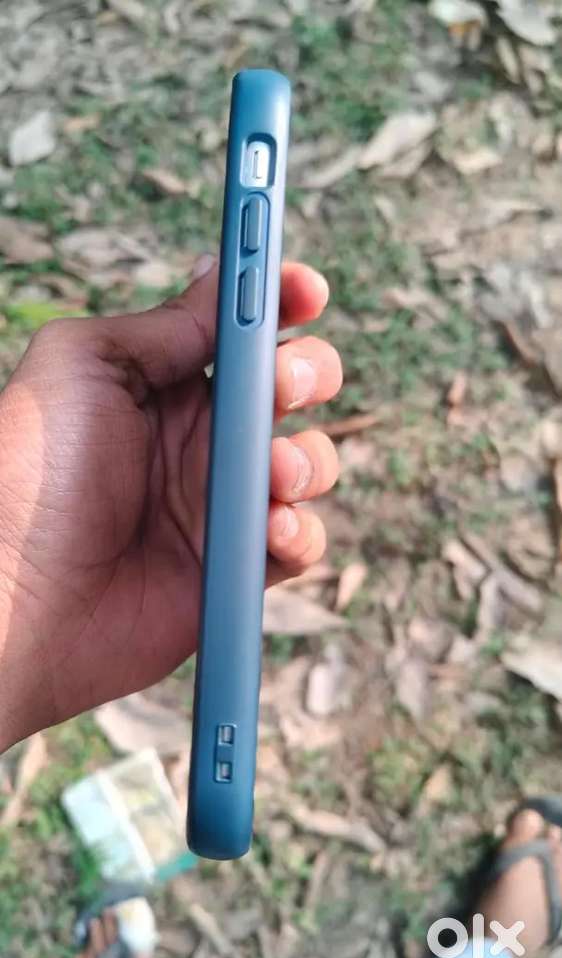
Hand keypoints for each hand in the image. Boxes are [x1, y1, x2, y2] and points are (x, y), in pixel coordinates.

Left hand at [0, 257, 341, 747]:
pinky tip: (269, 529)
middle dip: (308, 372)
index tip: (306, 289)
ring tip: (272, 472)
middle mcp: (201, 437)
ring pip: (309, 462)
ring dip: (307, 458)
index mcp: (166, 383)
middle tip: (285, 384)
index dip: (282, 302)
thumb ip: (165, 324)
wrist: (17, 599)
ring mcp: (221, 503)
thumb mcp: (83, 361)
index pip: (240, 331)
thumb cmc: (30, 472)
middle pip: (292, 388)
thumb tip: (219, 277)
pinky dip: (299, 531)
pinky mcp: (236, 566)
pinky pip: (300, 541)